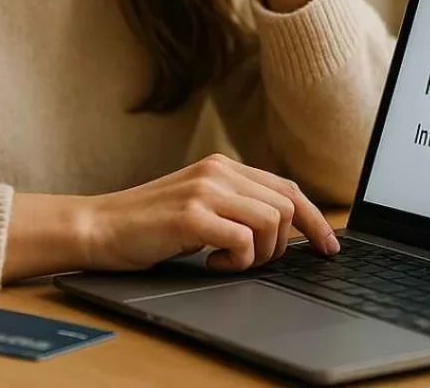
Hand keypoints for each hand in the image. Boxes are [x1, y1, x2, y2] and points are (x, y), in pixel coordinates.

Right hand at [74, 154, 338, 272]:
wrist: (100, 226)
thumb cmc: (150, 224)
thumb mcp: (201, 205)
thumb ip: (236, 205)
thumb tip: (286, 228)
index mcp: (224, 167)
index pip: (288, 188)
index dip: (314, 220)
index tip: (329, 247)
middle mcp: (219, 171)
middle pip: (286, 207)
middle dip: (281, 245)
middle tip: (251, 261)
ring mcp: (205, 190)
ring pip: (271, 223)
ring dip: (258, 254)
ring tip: (227, 260)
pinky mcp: (191, 215)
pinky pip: (243, 241)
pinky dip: (237, 261)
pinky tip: (210, 262)